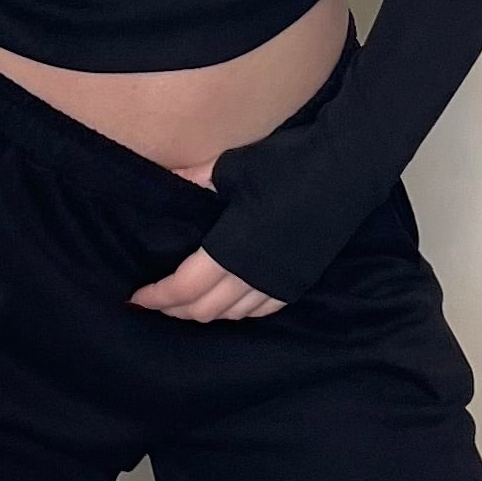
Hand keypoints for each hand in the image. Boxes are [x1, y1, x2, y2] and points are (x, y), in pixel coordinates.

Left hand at [131, 167, 284, 321]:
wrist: (346, 167)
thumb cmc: (286, 164)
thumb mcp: (229, 167)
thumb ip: (193, 181)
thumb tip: (162, 180)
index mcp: (231, 250)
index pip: (184, 289)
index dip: (157, 298)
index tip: (135, 298)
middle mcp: (254, 275)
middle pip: (205, 311)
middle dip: (175, 311)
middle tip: (156, 302)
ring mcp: (280, 282)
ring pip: (233, 315)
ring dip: (204, 313)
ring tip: (186, 302)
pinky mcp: (299, 281)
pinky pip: (261, 311)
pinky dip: (238, 312)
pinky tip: (228, 303)